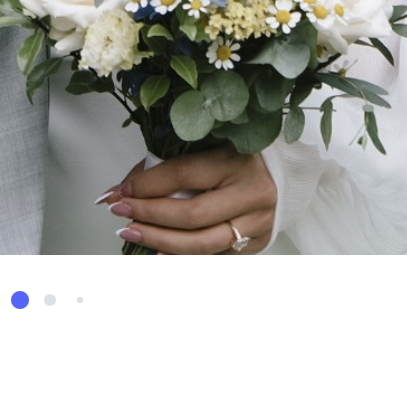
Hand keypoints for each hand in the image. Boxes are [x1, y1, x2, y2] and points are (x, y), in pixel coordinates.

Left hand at [100, 147, 276, 255]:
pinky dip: (183, 258)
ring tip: (133, 233)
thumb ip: (170, 166)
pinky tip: (159, 252)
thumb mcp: (208, 148)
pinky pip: (215, 257)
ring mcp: (257, 223)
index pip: (183, 174)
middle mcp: (250, 194)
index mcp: (236, 161)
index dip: (147, 185)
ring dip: (161, 242)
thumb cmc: (241, 155)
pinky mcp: (257, 244)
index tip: (120, 191)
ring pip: (203, 244)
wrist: (286, 172)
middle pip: (192, 215)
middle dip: (149, 217)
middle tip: (121, 214)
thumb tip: (126, 188)